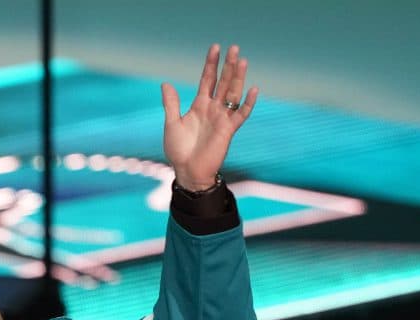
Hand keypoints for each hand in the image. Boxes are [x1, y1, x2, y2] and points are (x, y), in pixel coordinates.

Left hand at [162, 44, 257, 190]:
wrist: (187, 171)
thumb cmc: (179, 150)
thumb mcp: (172, 124)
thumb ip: (171, 104)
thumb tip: (165, 83)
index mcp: (199, 106)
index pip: (208, 80)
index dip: (211, 64)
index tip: (215, 48)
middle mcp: (213, 109)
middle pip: (224, 82)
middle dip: (229, 66)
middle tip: (234, 48)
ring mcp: (222, 118)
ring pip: (233, 93)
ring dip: (238, 78)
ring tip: (242, 61)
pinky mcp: (229, 130)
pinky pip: (241, 114)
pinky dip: (248, 103)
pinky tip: (253, 89)